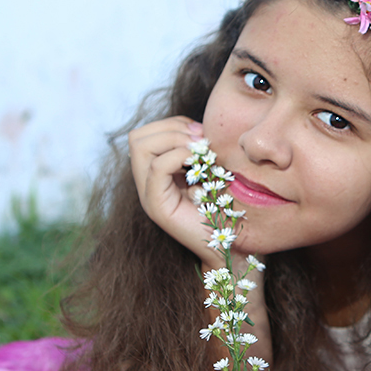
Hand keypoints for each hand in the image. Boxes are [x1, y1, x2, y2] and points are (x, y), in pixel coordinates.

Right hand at [128, 116, 224, 264]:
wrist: (233, 246)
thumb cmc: (228, 208)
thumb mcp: (212, 170)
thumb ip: (200, 150)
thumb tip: (199, 129)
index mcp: (158, 173)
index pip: (147, 133)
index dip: (174, 124)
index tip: (203, 135)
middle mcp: (147, 183)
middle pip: (137, 137)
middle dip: (171, 129)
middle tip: (201, 142)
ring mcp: (149, 196)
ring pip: (140, 147)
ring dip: (175, 140)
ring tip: (201, 153)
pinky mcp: (157, 207)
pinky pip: (157, 167)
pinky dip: (179, 156)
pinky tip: (199, 164)